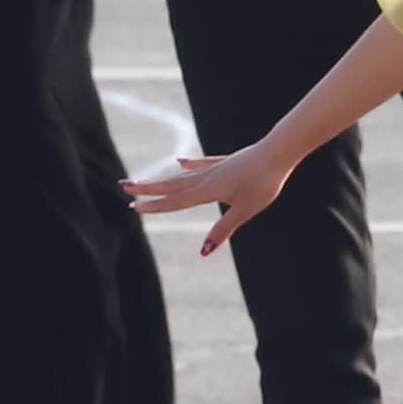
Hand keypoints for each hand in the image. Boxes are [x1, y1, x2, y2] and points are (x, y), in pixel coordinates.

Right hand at [122, 141, 292, 246]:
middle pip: (171, 185)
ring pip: (181, 176)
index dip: (154, 206)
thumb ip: (224, 229)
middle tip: (123, 186)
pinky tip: (179, 162)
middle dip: (147, 188)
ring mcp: (215, 168)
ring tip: (143, 181)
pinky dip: (188, 165)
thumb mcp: (245, 210)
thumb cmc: (264, 183)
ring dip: (161, 180)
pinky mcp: (226, 162)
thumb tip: (204, 251)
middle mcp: (206, 178)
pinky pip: (201, 165)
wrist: (279, 152)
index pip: (175, 201)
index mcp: (208, 190)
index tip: (133, 207)